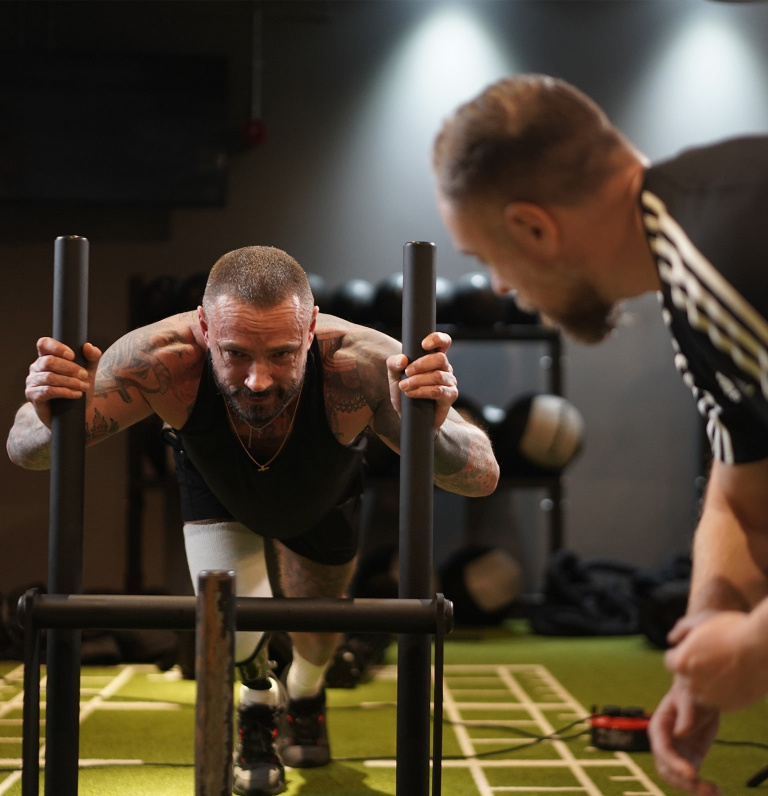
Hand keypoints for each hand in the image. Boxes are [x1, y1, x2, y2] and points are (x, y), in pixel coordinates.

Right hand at [25, 337, 101, 426]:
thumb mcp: (89, 371)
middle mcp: (36, 368)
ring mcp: (32, 382)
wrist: (75, 413)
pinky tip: (77, 394)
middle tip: (85, 376)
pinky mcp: (33, 396)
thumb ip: (92, 358)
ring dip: (70, 381)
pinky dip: (65, 392)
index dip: (56, 347)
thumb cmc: (79, 388)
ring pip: (49, 377)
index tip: (72, 355)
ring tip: (84, 387)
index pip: (43, 344)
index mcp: (47, 357)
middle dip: (70, 368)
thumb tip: (88, 346)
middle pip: (49, 361)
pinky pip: (48, 391)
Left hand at [386, 331, 457, 429]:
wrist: (408, 416)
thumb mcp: (394, 376)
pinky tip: (411, 394)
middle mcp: (445, 368)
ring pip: (438, 376)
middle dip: (421, 364)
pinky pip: (438, 391)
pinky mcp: (450, 396)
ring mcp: (449, 382)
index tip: (423, 345)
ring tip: (404, 386)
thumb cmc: (404, 392)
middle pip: (440, 358)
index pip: (444, 342)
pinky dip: (422, 391)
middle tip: (406, 372)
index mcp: (434, 358)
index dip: (437, 339)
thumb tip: (402, 359)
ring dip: (418, 380)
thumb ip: (393, 364)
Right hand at [648, 678, 720, 794]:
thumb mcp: (688, 698)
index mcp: (659, 727)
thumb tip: (681, 734)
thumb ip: (685, 715)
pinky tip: (715, 790)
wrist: (701, 696)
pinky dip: (701, 787)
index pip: (662, 750)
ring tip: (712, 791)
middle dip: (682, 781)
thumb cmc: (691, 692)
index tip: (692, 773)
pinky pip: (692, 777)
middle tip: (702, 787)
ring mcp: (677, 752)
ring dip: (692, 788)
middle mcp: (664, 743)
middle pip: (666, 769)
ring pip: (677, 777)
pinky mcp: (691, 758)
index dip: (674, 763)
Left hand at [666, 609, 767, 712]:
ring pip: (702, 692)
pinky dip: (725, 693)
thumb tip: (671, 640)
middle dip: (694, 669)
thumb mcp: (701, 620)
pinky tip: (736, 678)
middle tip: (713, 658)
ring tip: (725, 669)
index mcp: (681, 662)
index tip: (696, 649)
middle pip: (686, 677)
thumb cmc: (732, 629)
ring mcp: (711, 698)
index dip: (683, 654)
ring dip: (708, 683)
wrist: (763, 647)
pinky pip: (720, 701)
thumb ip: (681, 629)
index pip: (671, 661)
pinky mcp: (729, 707)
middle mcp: (692, 683)